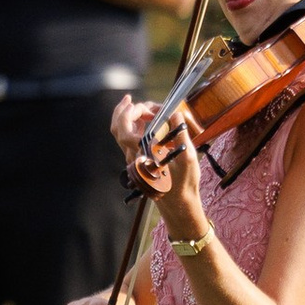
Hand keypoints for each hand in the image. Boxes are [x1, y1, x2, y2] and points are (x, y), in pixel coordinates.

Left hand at [129, 104, 205, 238]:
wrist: (179, 204)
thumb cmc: (184, 184)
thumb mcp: (187, 159)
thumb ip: (180, 135)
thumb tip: (175, 115)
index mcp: (142, 155)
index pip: (125, 130)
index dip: (131, 112)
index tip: (147, 105)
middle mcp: (133, 157)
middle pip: (117, 128)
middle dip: (124, 110)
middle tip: (135, 100)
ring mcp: (133, 158)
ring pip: (121, 133)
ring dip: (130, 116)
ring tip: (148, 108)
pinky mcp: (138, 159)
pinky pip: (129, 138)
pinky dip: (134, 125)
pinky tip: (147, 120)